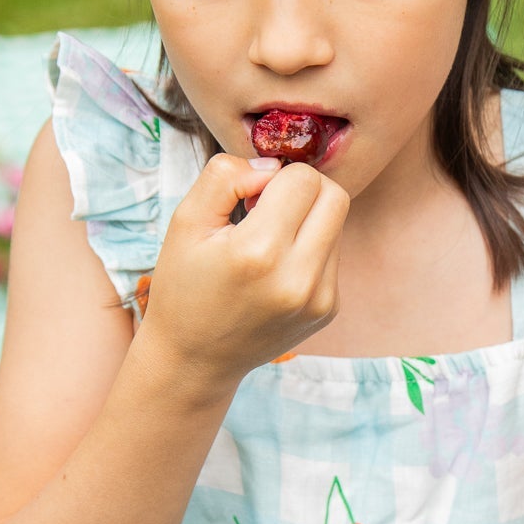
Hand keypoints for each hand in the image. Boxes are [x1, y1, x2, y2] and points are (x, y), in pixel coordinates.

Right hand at [141, 152, 347, 392]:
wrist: (195, 358)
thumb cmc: (184, 285)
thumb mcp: (186, 221)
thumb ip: (225, 176)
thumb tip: (272, 165)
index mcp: (259, 253)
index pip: (303, 178)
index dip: (275, 176)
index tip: (249, 199)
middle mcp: (298, 279)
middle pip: (335, 196)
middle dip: (303, 189)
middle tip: (268, 209)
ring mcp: (319, 298)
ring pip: (338, 223)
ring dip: (308, 219)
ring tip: (268, 242)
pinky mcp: (328, 309)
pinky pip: (333, 254)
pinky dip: (310, 248)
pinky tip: (277, 268)